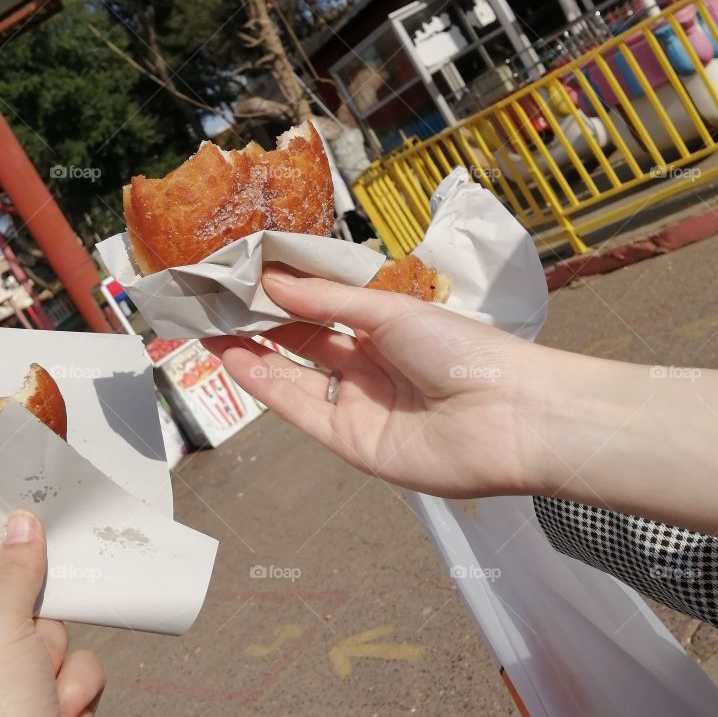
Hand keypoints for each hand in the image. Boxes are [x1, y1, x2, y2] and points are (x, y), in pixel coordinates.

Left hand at [0, 510, 104, 716]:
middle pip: (10, 599)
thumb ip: (16, 574)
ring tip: (42, 690)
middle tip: (47, 570)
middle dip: (31, 604)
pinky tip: (64, 715)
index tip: (1, 507)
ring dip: (55, 656)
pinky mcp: (59, 703)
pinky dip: (77, 687)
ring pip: (53, 630)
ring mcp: (17, 685)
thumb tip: (22, 522)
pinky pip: (80, 664)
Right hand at [205, 267, 537, 499]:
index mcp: (385, 330)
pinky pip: (300, 409)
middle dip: (257, 322)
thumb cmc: (463, 350)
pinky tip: (234, 357)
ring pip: (293, 377)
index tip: (240, 274)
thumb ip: (327, 301)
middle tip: (211, 300)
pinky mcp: (351, 441)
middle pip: (301, 343)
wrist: (509, 415)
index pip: (321, 309)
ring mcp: (358, 405)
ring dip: (250, 352)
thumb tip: (272, 278)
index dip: (281, 294)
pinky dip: (265, 384)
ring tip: (208, 325)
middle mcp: (368, 367)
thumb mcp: (389, 312)